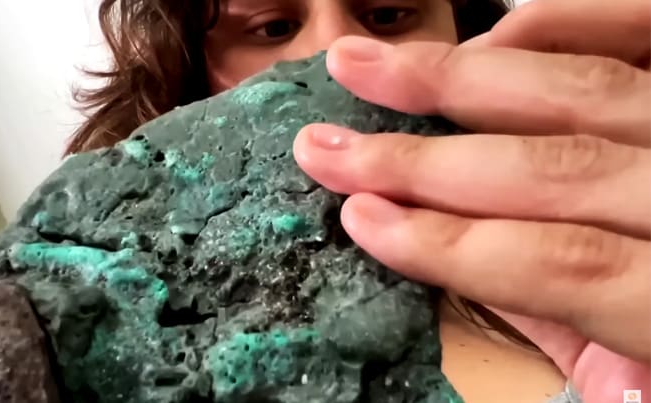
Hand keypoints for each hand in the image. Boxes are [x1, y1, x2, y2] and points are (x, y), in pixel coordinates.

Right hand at [293, 0, 649, 401]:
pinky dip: (567, 20)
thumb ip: (578, 339)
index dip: (448, 244)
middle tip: (325, 143)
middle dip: (420, 159)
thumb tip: (473, 278)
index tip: (359, 219)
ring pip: (586, 89)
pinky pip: (646, 30)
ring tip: (367, 66)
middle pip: (555, 169)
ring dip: (460, 77)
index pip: (559, 264)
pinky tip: (493, 32)